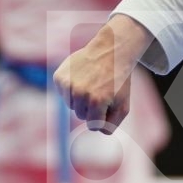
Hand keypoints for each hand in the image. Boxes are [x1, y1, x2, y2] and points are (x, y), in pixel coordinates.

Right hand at [54, 14, 152, 133]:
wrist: (110, 50)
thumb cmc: (118, 80)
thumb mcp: (123, 105)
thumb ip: (111, 125)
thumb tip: (95, 131)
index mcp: (96, 102)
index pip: (93, 126)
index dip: (102, 116)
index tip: (108, 104)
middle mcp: (79, 93)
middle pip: (81, 115)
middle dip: (91, 107)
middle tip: (101, 90)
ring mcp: (67, 84)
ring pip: (71, 105)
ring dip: (80, 98)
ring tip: (92, 83)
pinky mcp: (59, 77)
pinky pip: (63, 94)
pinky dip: (71, 89)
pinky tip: (81, 77)